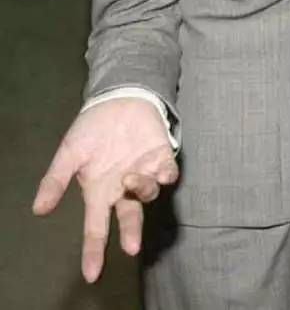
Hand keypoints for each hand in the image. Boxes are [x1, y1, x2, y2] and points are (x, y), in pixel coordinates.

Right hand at [32, 98, 178, 282]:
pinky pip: (168, 172)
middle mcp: (123, 188)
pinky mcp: (161, 156)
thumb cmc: (91, 129)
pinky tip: (161, 173)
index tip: (92, 274)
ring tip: (130, 178)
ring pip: (148, 193)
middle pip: (129, 217)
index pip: (96, 227)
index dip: (94, 250)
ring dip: (141, 189)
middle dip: (131, 232)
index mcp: (100, 191)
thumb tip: (38, 210)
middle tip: (132, 247)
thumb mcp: (69, 153)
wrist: (116, 99)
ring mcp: (144, 173)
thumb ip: (56, 180)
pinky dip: (166, 175)